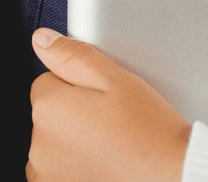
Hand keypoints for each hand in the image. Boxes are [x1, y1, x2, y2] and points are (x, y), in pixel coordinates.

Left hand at [26, 28, 191, 181]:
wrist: (170, 176)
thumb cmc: (147, 129)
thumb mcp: (115, 78)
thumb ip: (73, 55)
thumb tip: (41, 39)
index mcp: (49, 107)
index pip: (49, 79)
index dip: (80, 83)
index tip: (104, 96)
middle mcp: (38, 144)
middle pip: (50, 113)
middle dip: (74, 112)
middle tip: (112, 119)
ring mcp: (44, 174)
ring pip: (53, 143)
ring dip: (72, 141)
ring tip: (110, 143)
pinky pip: (56, 172)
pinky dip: (74, 167)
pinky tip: (103, 164)